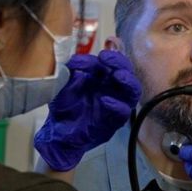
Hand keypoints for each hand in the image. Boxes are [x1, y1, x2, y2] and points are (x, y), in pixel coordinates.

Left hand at [34, 50, 141, 170]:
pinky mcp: (115, 121)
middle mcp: (111, 88)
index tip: (99, 55)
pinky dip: (117, 105)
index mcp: (100, 77)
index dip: (109, 56)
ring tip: (118, 75)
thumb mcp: (62, 87)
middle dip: (120, 62)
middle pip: (126, 71)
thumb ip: (70, 74)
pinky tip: (105, 100)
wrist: (58, 134)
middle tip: (107, 58)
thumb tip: (77, 62)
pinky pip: (123, 112)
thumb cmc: (63, 108)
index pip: (112, 62)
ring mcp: (115, 104)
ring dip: (128, 80)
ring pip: (133, 90)